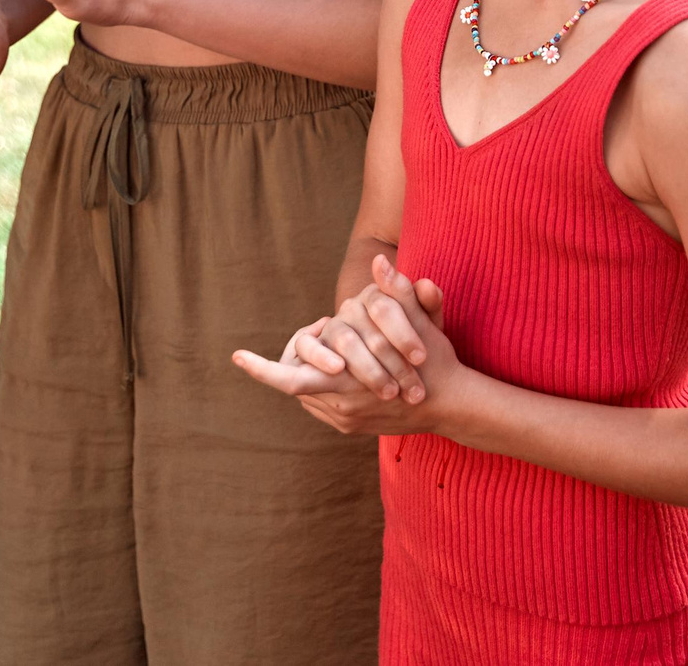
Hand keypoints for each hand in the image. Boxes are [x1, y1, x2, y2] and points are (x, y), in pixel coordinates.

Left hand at [235, 255, 464, 435]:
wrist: (452, 404)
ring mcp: (345, 421)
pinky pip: (319, 407)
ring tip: (298, 358)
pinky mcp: (350, 428)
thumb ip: (398, 291)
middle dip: (276, 368)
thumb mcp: (420, 321)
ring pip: (305, 396)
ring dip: (301, 376)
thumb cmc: (435, 358)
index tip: (236, 355)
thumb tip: (380, 259)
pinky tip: (323, 372)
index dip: (261, 368)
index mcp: (348, 382)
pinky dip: (316, 388)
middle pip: (293, 386)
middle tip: (251, 354)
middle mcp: (341, 407)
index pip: (290, 379)